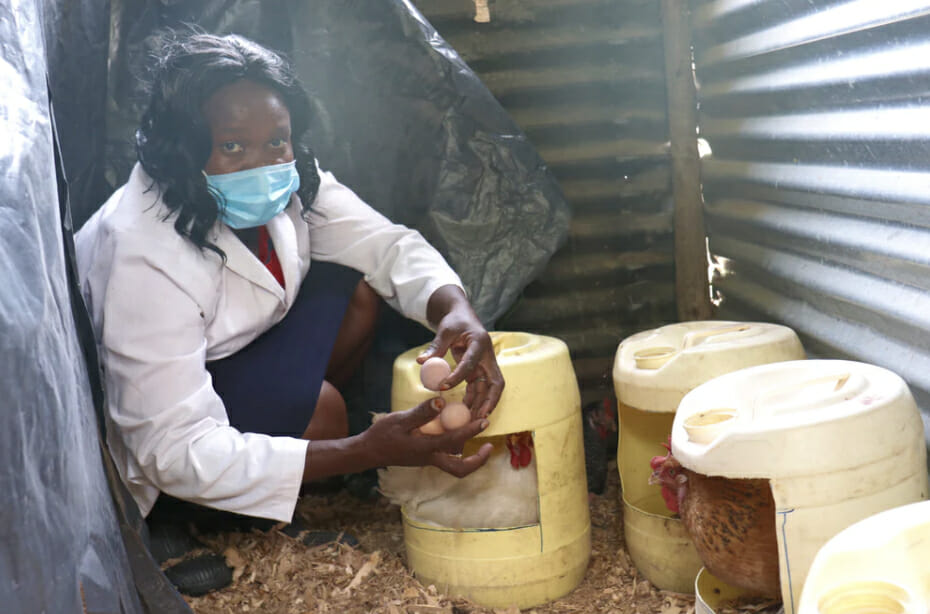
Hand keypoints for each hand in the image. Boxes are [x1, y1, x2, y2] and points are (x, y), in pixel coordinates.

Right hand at [364, 398, 492, 476]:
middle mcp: (430, 458)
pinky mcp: (424, 457)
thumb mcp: (400, 420)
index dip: (471, 431)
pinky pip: (446, 456)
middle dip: (477, 461)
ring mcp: (428, 460)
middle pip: (460, 469)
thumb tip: (441, 402)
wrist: (368, 452)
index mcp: (425, 449)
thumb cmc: (382, 435)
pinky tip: (457, 431)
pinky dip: (456, 447)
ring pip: (454, 464)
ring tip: (478, 437)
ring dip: (469, 455)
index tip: (484, 421)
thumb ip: (421, 413)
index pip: (454, 441)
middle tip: (489, 446)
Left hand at [421, 285, 504, 418]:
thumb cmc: (454, 321)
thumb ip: (435, 347)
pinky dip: (474, 400)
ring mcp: (485, 365)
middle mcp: (487, 356)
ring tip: (471, 420)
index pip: (471, 362)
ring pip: (488, 388)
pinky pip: (480, 388)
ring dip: (481, 404)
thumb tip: (420, 362)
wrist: (462, 316)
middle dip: (490, 400)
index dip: (458, 376)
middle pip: (495, 382)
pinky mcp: (480, 370)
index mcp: (480, 343)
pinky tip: (466, 412)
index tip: (444, 386)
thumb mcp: (444, 331)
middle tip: (480, 416)